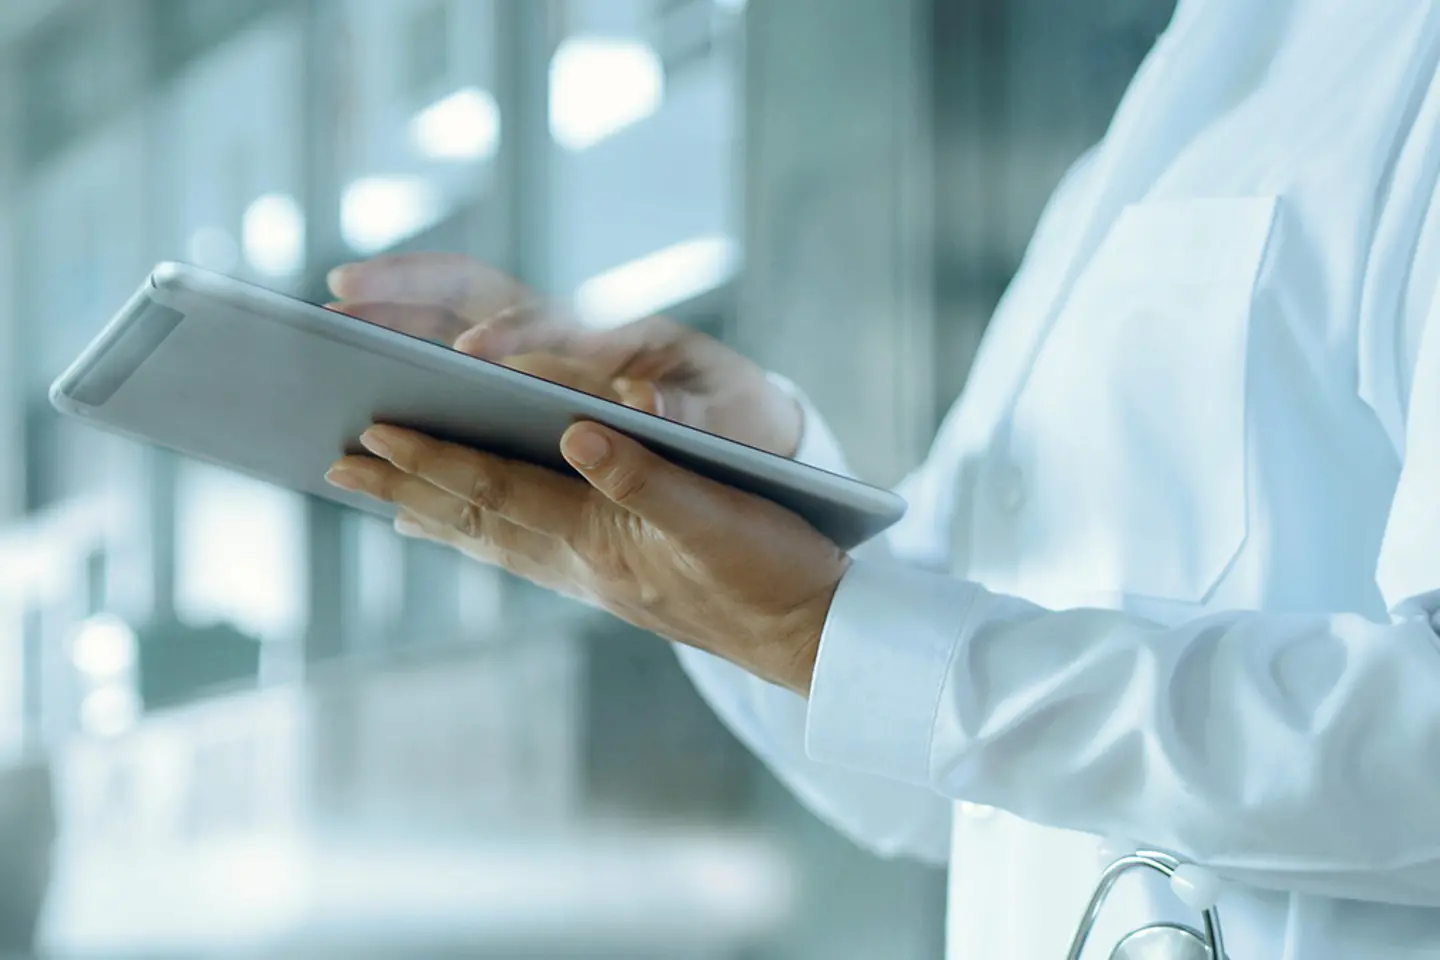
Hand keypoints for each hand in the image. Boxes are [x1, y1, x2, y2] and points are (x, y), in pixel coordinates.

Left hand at [325, 421, 847, 695]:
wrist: (808, 636)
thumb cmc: (772, 571)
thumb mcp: (717, 517)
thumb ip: (647, 476)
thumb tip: (578, 432)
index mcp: (598, 536)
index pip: (496, 488)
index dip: (433, 459)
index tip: (370, 432)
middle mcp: (581, 561)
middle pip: (473, 518)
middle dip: (403, 490)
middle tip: (335, 465)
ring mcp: (593, 576)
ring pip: (491, 539)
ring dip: (430, 514)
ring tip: (379, 498)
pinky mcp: (613, 582)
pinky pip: (523, 554)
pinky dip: (481, 536)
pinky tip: (467, 532)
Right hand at [327, 253, 804, 456]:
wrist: (742, 421)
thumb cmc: (734, 414)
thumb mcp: (724, 413)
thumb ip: (689, 409)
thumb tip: (649, 405)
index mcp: (613, 335)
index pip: (549, 320)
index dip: (511, 335)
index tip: (470, 355)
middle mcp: (567, 334)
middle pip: (474, 293)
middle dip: (409, 288)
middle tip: (338, 297)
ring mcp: (540, 356)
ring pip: (449, 322)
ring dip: (391, 321)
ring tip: (327, 340)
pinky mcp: (527, 385)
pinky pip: (453, 370)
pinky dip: (410, 374)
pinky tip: (369, 416)